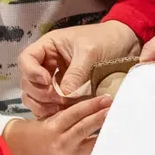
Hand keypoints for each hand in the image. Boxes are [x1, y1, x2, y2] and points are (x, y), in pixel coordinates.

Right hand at [3, 95, 113, 154]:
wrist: (31, 150)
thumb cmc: (45, 129)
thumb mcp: (54, 117)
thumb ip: (73, 112)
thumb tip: (99, 102)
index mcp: (54, 127)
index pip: (75, 114)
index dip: (92, 105)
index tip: (106, 98)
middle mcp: (62, 142)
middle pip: (84, 128)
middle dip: (101, 117)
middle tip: (115, 107)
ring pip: (92, 142)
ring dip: (107, 131)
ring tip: (119, 120)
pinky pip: (94, 152)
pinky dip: (105, 143)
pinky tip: (115, 135)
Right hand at [18, 20, 139, 116]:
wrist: (127, 43)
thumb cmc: (107, 40)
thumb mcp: (90, 53)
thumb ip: (76, 73)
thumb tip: (64, 96)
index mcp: (49, 46)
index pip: (26, 59)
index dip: (31, 72)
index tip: (47, 81)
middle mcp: (48, 62)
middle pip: (28, 80)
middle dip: (39, 92)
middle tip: (57, 99)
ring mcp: (55, 76)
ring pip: (36, 94)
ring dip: (43, 103)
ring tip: (58, 109)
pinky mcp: (64, 90)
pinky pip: (50, 102)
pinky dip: (51, 109)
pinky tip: (61, 114)